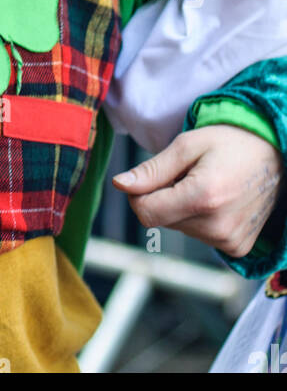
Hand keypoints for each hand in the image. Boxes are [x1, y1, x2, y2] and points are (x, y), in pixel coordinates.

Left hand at [113, 125, 284, 258]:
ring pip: (180, 228)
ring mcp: (230, 241)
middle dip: (163, 197)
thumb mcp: (187, 145)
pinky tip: (217, 199)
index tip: (147, 177)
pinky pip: (200, 236)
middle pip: (162, 220)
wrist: (276, 154)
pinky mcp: (238, 248)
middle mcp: (217, 227)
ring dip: (182, 207)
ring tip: (206, 184)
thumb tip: (120, 185)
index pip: (146, 213)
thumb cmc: (229, 142)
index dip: (137, 194)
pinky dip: (200, 219)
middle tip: (187, 174)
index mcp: (202, 198)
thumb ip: (152, 169)